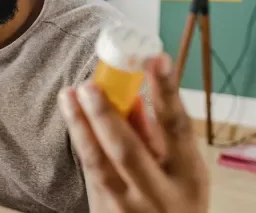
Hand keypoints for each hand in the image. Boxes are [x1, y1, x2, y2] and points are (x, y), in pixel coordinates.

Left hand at [58, 54, 208, 212]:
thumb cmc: (173, 200)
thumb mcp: (179, 171)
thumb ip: (156, 135)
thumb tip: (132, 96)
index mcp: (187, 176)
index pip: (177, 127)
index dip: (167, 91)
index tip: (156, 58)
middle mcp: (158, 193)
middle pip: (128, 150)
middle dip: (106, 115)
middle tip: (90, 84)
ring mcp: (128, 206)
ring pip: (98, 163)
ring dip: (80, 124)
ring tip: (68, 94)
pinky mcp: (103, 211)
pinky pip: (89, 171)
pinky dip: (80, 140)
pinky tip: (71, 116)